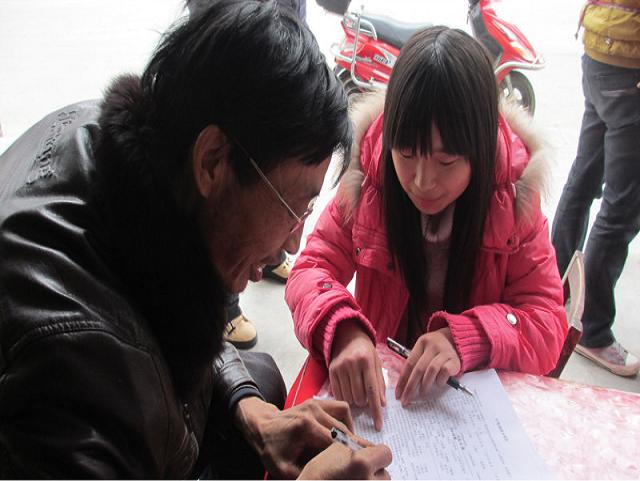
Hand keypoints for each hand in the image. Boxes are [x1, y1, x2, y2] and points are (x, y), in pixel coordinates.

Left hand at [234, 396, 353, 478]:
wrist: (262, 427)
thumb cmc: (272, 450)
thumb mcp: (285, 470)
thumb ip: (308, 474)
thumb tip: (329, 478)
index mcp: (305, 427)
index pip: (337, 443)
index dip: (348, 457)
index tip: (354, 468)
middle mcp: (313, 411)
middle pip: (344, 432)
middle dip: (353, 448)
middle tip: (357, 462)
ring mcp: (316, 404)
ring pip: (346, 420)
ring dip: (350, 435)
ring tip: (348, 450)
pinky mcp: (318, 402)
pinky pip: (342, 409)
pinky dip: (346, 422)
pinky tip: (342, 436)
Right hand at [299, 442, 391, 479]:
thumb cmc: (317, 475)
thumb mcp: (335, 450)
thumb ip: (358, 446)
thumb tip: (372, 448)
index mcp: (362, 464)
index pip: (386, 453)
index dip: (377, 453)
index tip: (371, 456)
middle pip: (385, 473)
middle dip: (375, 471)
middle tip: (359, 472)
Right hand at [329, 320, 385, 429]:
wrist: (348, 337)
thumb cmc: (366, 352)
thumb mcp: (377, 363)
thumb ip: (380, 383)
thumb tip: (382, 404)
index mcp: (367, 361)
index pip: (373, 390)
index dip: (376, 410)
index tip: (378, 426)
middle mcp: (352, 363)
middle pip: (360, 396)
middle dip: (365, 402)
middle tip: (366, 397)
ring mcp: (340, 367)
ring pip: (348, 397)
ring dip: (355, 400)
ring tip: (357, 392)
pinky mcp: (331, 371)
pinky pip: (337, 394)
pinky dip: (344, 397)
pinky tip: (348, 391)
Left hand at [395, 327, 460, 405]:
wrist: (456, 342)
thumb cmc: (436, 350)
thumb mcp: (424, 351)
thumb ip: (416, 364)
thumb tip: (404, 386)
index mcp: (422, 343)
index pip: (409, 364)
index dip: (402, 380)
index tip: (398, 394)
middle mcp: (433, 346)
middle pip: (418, 368)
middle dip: (410, 387)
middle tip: (406, 399)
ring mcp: (445, 352)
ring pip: (431, 370)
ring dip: (425, 384)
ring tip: (422, 392)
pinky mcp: (454, 360)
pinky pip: (445, 372)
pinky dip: (439, 380)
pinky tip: (438, 383)